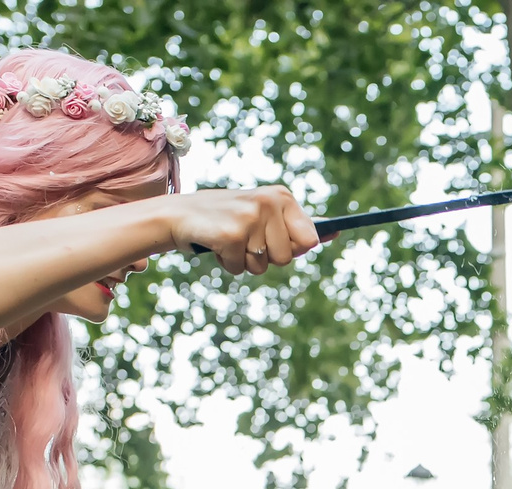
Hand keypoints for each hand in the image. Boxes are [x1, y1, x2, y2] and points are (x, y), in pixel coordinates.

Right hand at [165, 187, 321, 275]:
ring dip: (246, 261)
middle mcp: (269, 203)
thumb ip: (294, 225)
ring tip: (230, 239)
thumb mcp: (263, 214)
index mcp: (281, 196)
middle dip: (266, 257)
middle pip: (287, 258)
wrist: (178, 215)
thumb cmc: (226, 218)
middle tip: (245, 237)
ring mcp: (251, 218)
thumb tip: (332, 233)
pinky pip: (241, 269)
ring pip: (264, 266)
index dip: (292, 248)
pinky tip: (217, 244)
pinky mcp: (232, 234)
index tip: (272, 240)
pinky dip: (229, 264)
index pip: (310, 240)